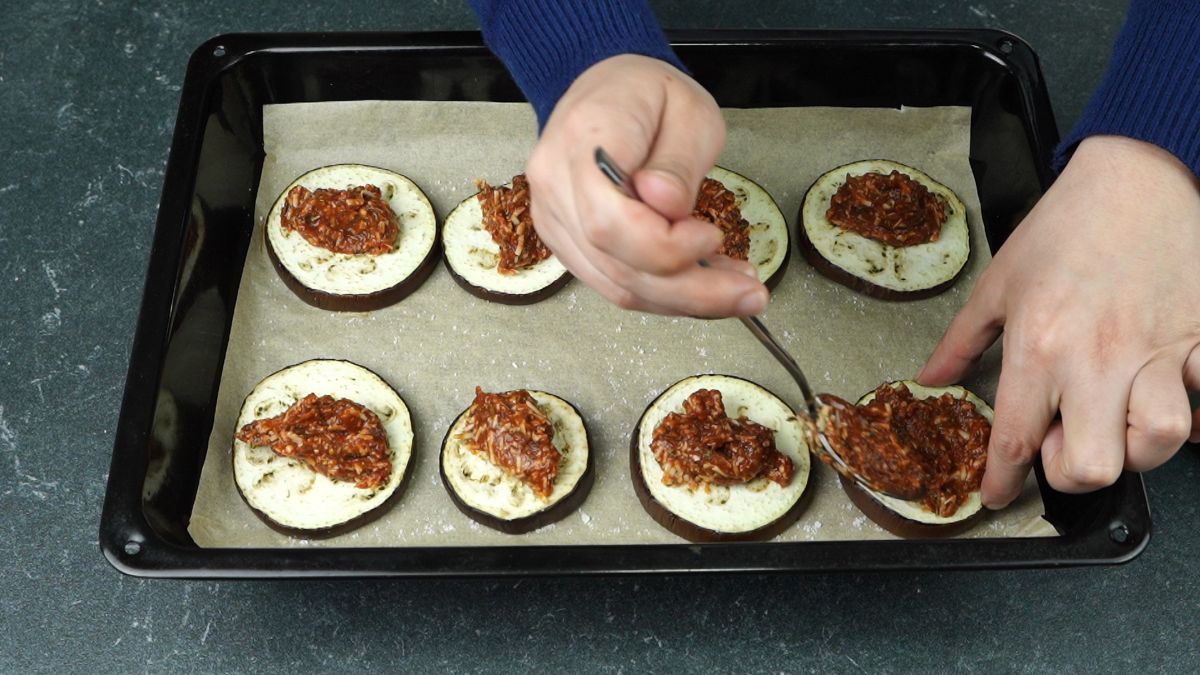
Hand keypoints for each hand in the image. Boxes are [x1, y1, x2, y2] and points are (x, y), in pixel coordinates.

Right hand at [526, 54, 768, 316]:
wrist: (603, 92)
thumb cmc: (646, 94)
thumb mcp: (688, 110)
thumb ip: (679, 161)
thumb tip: (668, 207)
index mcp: (584, 140)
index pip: (609, 221)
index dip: (664, 246)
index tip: (712, 235)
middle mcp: (556, 185)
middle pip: (616, 264)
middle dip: (690, 290)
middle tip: (750, 292)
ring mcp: (555, 218)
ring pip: (617, 286)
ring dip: (683, 299)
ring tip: (738, 290)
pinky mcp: (567, 242)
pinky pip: (614, 284)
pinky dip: (664, 294)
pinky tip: (704, 284)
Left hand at [919, 136, 1199, 507]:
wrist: (1138, 178)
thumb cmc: (1067, 226)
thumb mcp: (998, 284)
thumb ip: (961, 341)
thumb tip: (929, 377)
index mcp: (1040, 346)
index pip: (1014, 438)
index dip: (1001, 480)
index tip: (996, 494)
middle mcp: (1098, 359)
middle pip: (1092, 464)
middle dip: (1070, 474)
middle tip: (1058, 449)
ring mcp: (1155, 353)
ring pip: (1158, 443)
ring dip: (1133, 450)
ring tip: (1110, 427)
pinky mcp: (1199, 339)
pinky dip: (1194, 415)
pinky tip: (1166, 400)